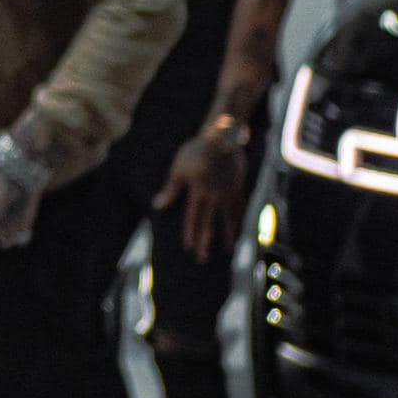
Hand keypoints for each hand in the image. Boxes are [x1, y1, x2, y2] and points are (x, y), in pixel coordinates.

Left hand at [153, 133, 248, 262]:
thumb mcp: (178, 168)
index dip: (190, 234)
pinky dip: (239, 221)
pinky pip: (240, 209)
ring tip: (228, 250)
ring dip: (227, 235)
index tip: (189, 249)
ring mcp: (228, 193)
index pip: (193, 218)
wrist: (221, 138)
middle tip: (202, 259)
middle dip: (205, 242)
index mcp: (198, 191)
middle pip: (209, 223)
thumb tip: (157, 206)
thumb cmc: (194, 151)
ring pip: (228, 219)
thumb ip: (170, 189)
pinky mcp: (238, 188)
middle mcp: (215, 196)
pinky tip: (238, 230)